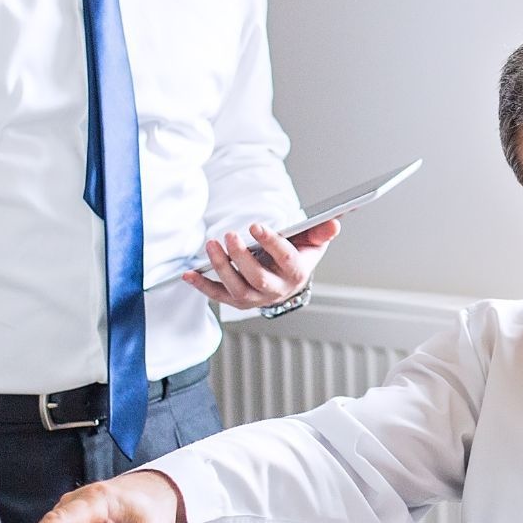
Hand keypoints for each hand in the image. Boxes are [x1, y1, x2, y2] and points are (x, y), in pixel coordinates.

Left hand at [181, 219, 338, 309]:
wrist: (287, 282)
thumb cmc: (298, 256)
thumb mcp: (313, 242)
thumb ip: (321, 231)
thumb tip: (334, 222)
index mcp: (295, 273)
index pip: (285, 258)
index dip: (271, 242)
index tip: (256, 225)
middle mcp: (276, 289)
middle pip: (257, 277)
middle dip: (242, 257)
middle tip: (230, 235)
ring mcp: (255, 298)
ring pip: (236, 288)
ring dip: (221, 267)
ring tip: (211, 244)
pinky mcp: (237, 300)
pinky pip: (217, 295)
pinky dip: (202, 285)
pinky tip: (188, 273)